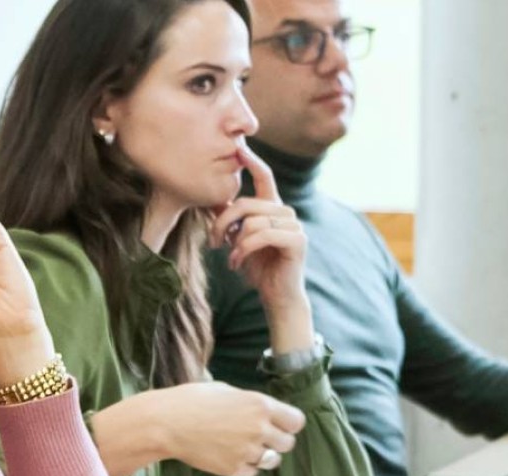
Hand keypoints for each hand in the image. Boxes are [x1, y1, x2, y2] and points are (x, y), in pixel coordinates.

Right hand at [124, 382, 305, 475]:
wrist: (164, 423)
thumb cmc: (190, 400)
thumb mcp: (225, 390)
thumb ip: (249, 402)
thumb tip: (263, 411)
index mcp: (260, 405)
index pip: (296, 421)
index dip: (288, 423)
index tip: (279, 423)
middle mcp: (258, 429)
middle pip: (288, 443)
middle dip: (277, 440)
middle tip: (259, 436)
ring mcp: (247, 451)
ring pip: (272, 460)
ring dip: (263, 455)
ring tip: (244, 447)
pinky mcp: (234, 468)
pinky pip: (253, 471)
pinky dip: (246, 466)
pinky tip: (230, 454)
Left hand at [209, 144, 307, 310]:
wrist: (276, 296)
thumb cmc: (257, 267)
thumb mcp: (236, 239)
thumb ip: (228, 218)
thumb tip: (209, 198)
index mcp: (272, 209)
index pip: (264, 177)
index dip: (252, 161)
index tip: (239, 147)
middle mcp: (286, 213)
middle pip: (247, 203)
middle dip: (223, 222)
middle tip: (213, 242)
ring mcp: (294, 226)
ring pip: (253, 221)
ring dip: (234, 242)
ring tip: (230, 257)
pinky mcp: (298, 241)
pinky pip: (262, 235)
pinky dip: (244, 250)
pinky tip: (236, 263)